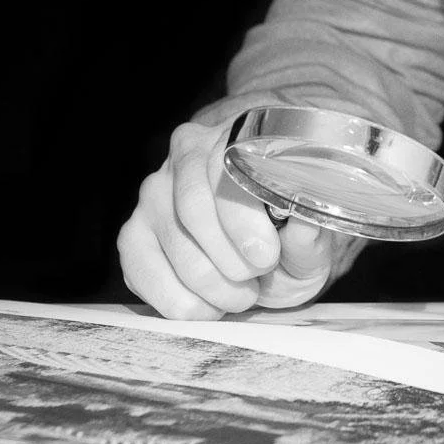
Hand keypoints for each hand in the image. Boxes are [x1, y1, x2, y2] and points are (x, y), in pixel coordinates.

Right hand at [117, 115, 365, 318]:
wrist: (261, 252)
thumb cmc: (287, 237)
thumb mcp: (310, 239)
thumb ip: (310, 234)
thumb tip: (305, 222)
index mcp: (236, 138)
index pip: (223, 170)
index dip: (241, 220)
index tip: (265, 257)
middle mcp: (186, 155)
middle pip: (193, 209)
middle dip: (229, 260)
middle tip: (255, 282)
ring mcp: (153, 195)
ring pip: (173, 245)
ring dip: (211, 286)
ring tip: (240, 294)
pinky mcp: (132, 235)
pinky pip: (143, 272)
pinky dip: (180, 302)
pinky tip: (208, 306)